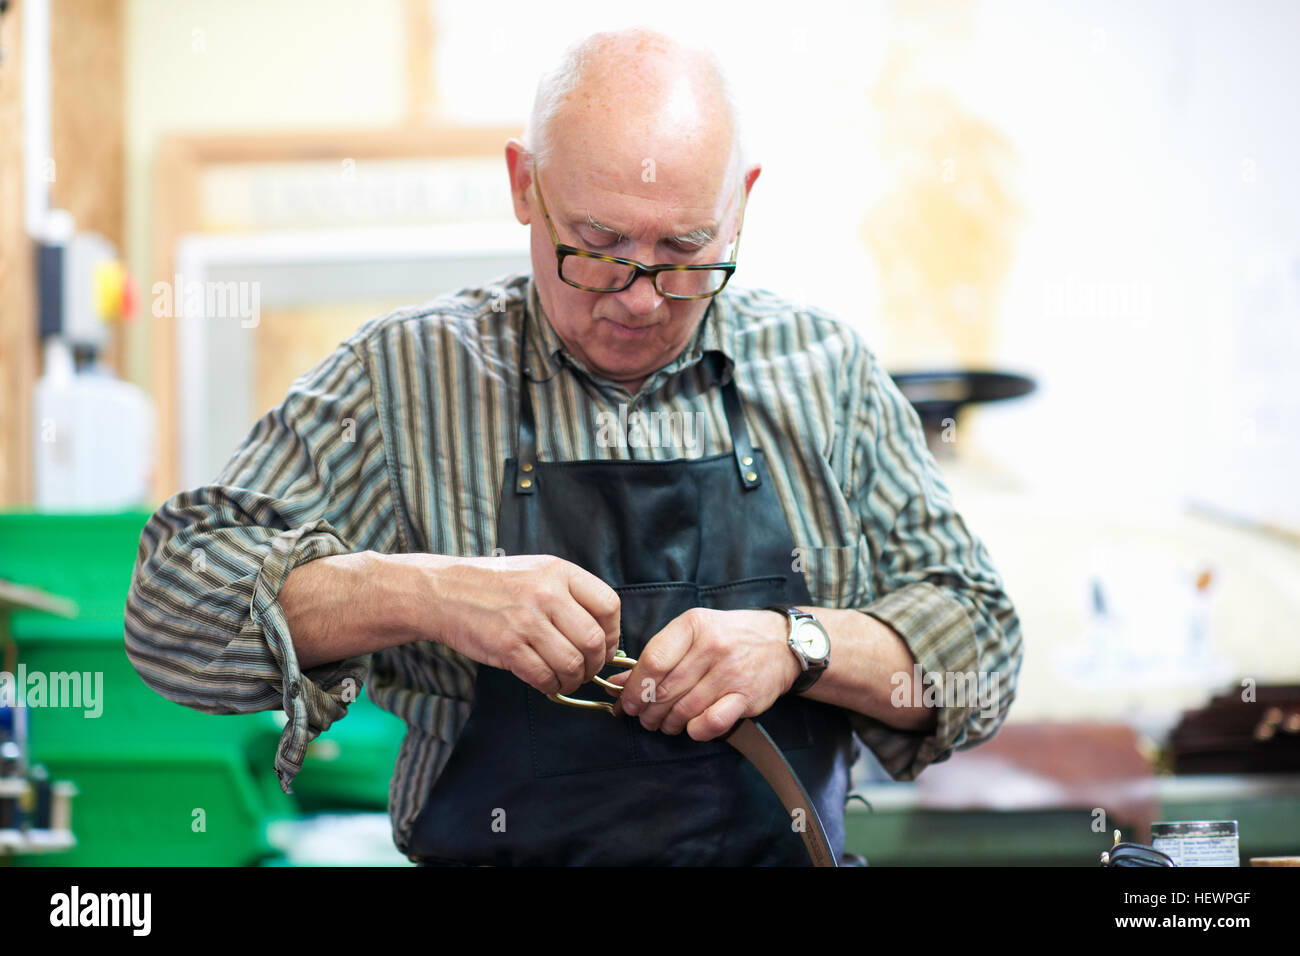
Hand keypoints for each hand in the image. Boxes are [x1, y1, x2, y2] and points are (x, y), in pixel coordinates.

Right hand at [416, 554, 620, 695]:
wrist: (444, 592)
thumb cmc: (495, 585)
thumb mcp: (538, 571)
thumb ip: (570, 594)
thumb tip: (603, 633)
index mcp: (559, 572)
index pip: (608, 605)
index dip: (613, 632)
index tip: (604, 645)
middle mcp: (546, 594)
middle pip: (593, 640)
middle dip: (595, 664)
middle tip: (587, 670)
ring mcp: (526, 621)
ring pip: (571, 663)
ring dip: (574, 679)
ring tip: (567, 679)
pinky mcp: (507, 647)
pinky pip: (543, 676)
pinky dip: (551, 686)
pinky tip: (547, 682)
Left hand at [603, 608, 800, 740]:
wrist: (781, 642)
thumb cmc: (728, 637)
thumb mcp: (692, 634)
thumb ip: (656, 656)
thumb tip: (616, 683)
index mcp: (693, 625)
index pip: (652, 661)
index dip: (633, 688)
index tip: (627, 703)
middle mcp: (712, 647)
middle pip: (665, 690)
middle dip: (648, 711)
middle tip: (645, 718)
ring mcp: (731, 672)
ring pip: (684, 709)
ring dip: (668, 723)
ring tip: (665, 723)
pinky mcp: (747, 697)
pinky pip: (711, 723)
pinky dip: (695, 730)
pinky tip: (691, 727)